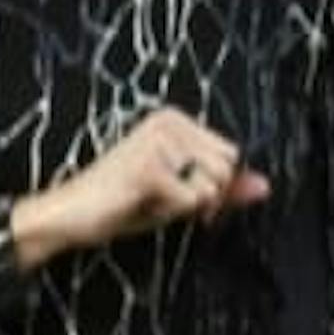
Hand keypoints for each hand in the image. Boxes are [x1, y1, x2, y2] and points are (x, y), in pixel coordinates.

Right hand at [11, 107, 270, 269]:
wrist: (68, 215)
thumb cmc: (120, 204)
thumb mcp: (179, 195)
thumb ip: (222, 189)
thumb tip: (265, 186)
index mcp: (175, 119)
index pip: (231, 156)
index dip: (214, 186)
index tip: (180, 195)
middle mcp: (168, 121)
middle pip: (226, 169)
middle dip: (203, 196)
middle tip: (163, 201)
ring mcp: (158, 142)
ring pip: (212, 186)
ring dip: (185, 206)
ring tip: (149, 201)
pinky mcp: (149, 167)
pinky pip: (191, 202)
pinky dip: (170, 215)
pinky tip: (140, 206)